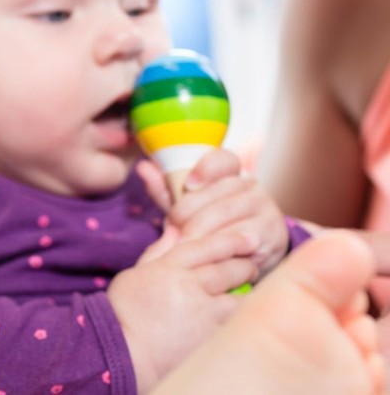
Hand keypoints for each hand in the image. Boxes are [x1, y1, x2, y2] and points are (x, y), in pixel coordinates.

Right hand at [109, 227, 257, 390]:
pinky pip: (234, 323)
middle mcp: (188, 287)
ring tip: (245, 294)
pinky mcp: (210, 338)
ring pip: (240, 299)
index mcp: (168, 268)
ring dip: (246, 294)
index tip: (249, 239)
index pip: (208, 246)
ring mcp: (202, 314)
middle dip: (244, 266)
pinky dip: (239, 318)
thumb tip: (175, 229)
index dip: (232, 240)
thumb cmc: (123, 311)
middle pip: (230, 269)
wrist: (123, 353)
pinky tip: (236, 318)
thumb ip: (159, 251)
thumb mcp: (135, 274)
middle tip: (248, 268)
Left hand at [139, 149, 289, 275]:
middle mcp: (250, 186)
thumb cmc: (209, 227)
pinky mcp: (272, 233)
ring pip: (229, 213)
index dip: (206, 168)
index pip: (224, 158)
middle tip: (173, 226)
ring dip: (202, 229)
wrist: (244, 257)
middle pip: (220, 190)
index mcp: (230, 173)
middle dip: (191, 209)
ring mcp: (265, 207)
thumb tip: (143, 167)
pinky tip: (207, 253)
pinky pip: (242, 236)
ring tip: (184, 242)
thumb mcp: (186, 207)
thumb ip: (165, 189)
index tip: (189, 184)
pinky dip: (220, 245)